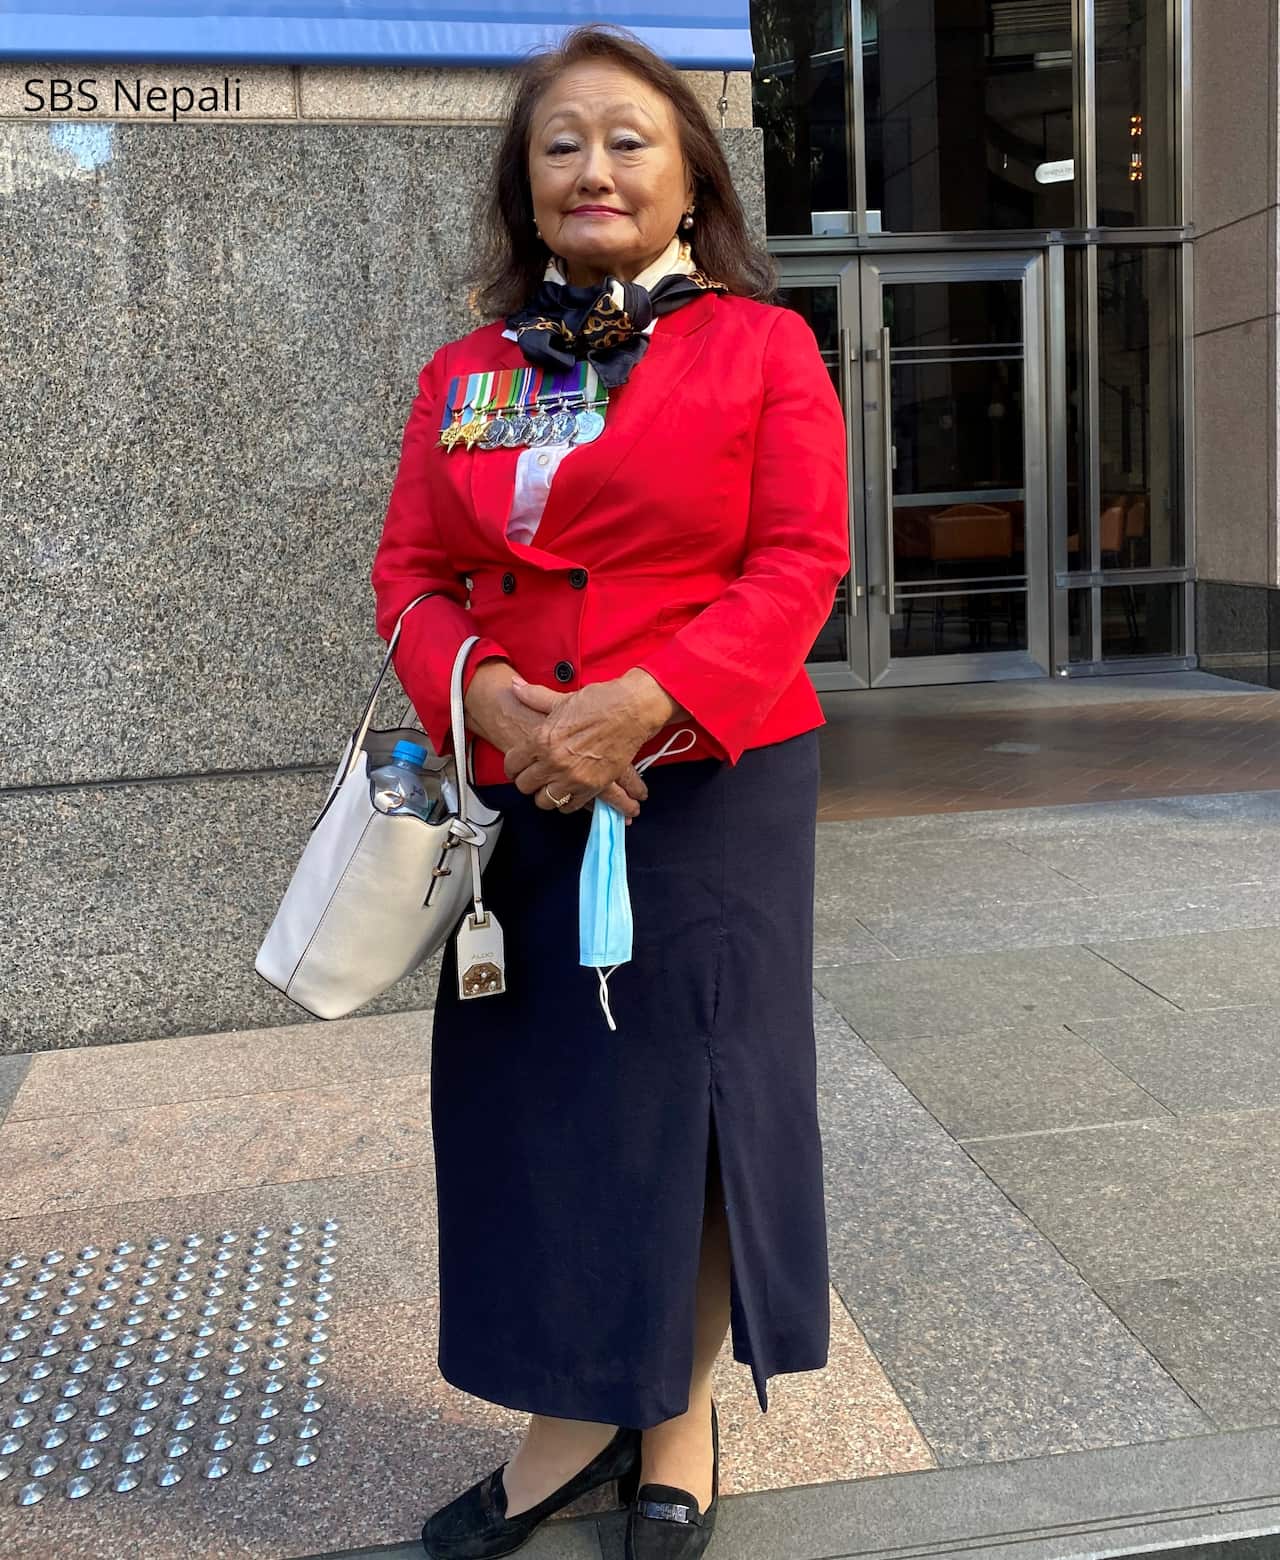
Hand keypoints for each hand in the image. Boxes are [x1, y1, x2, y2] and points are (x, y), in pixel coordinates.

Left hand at [503, 670, 677, 815]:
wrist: (631, 710)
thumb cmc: (598, 702)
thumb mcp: (562, 699)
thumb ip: (535, 697)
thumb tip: (515, 686)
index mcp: (542, 739)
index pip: (512, 764)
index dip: (512, 767)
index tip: (517, 768)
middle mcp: (553, 761)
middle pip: (525, 785)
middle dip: (527, 782)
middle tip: (533, 778)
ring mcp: (573, 777)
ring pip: (544, 800)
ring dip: (545, 795)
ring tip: (549, 787)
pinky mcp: (592, 786)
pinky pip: (569, 806)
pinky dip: (567, 802)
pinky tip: (567, 793)